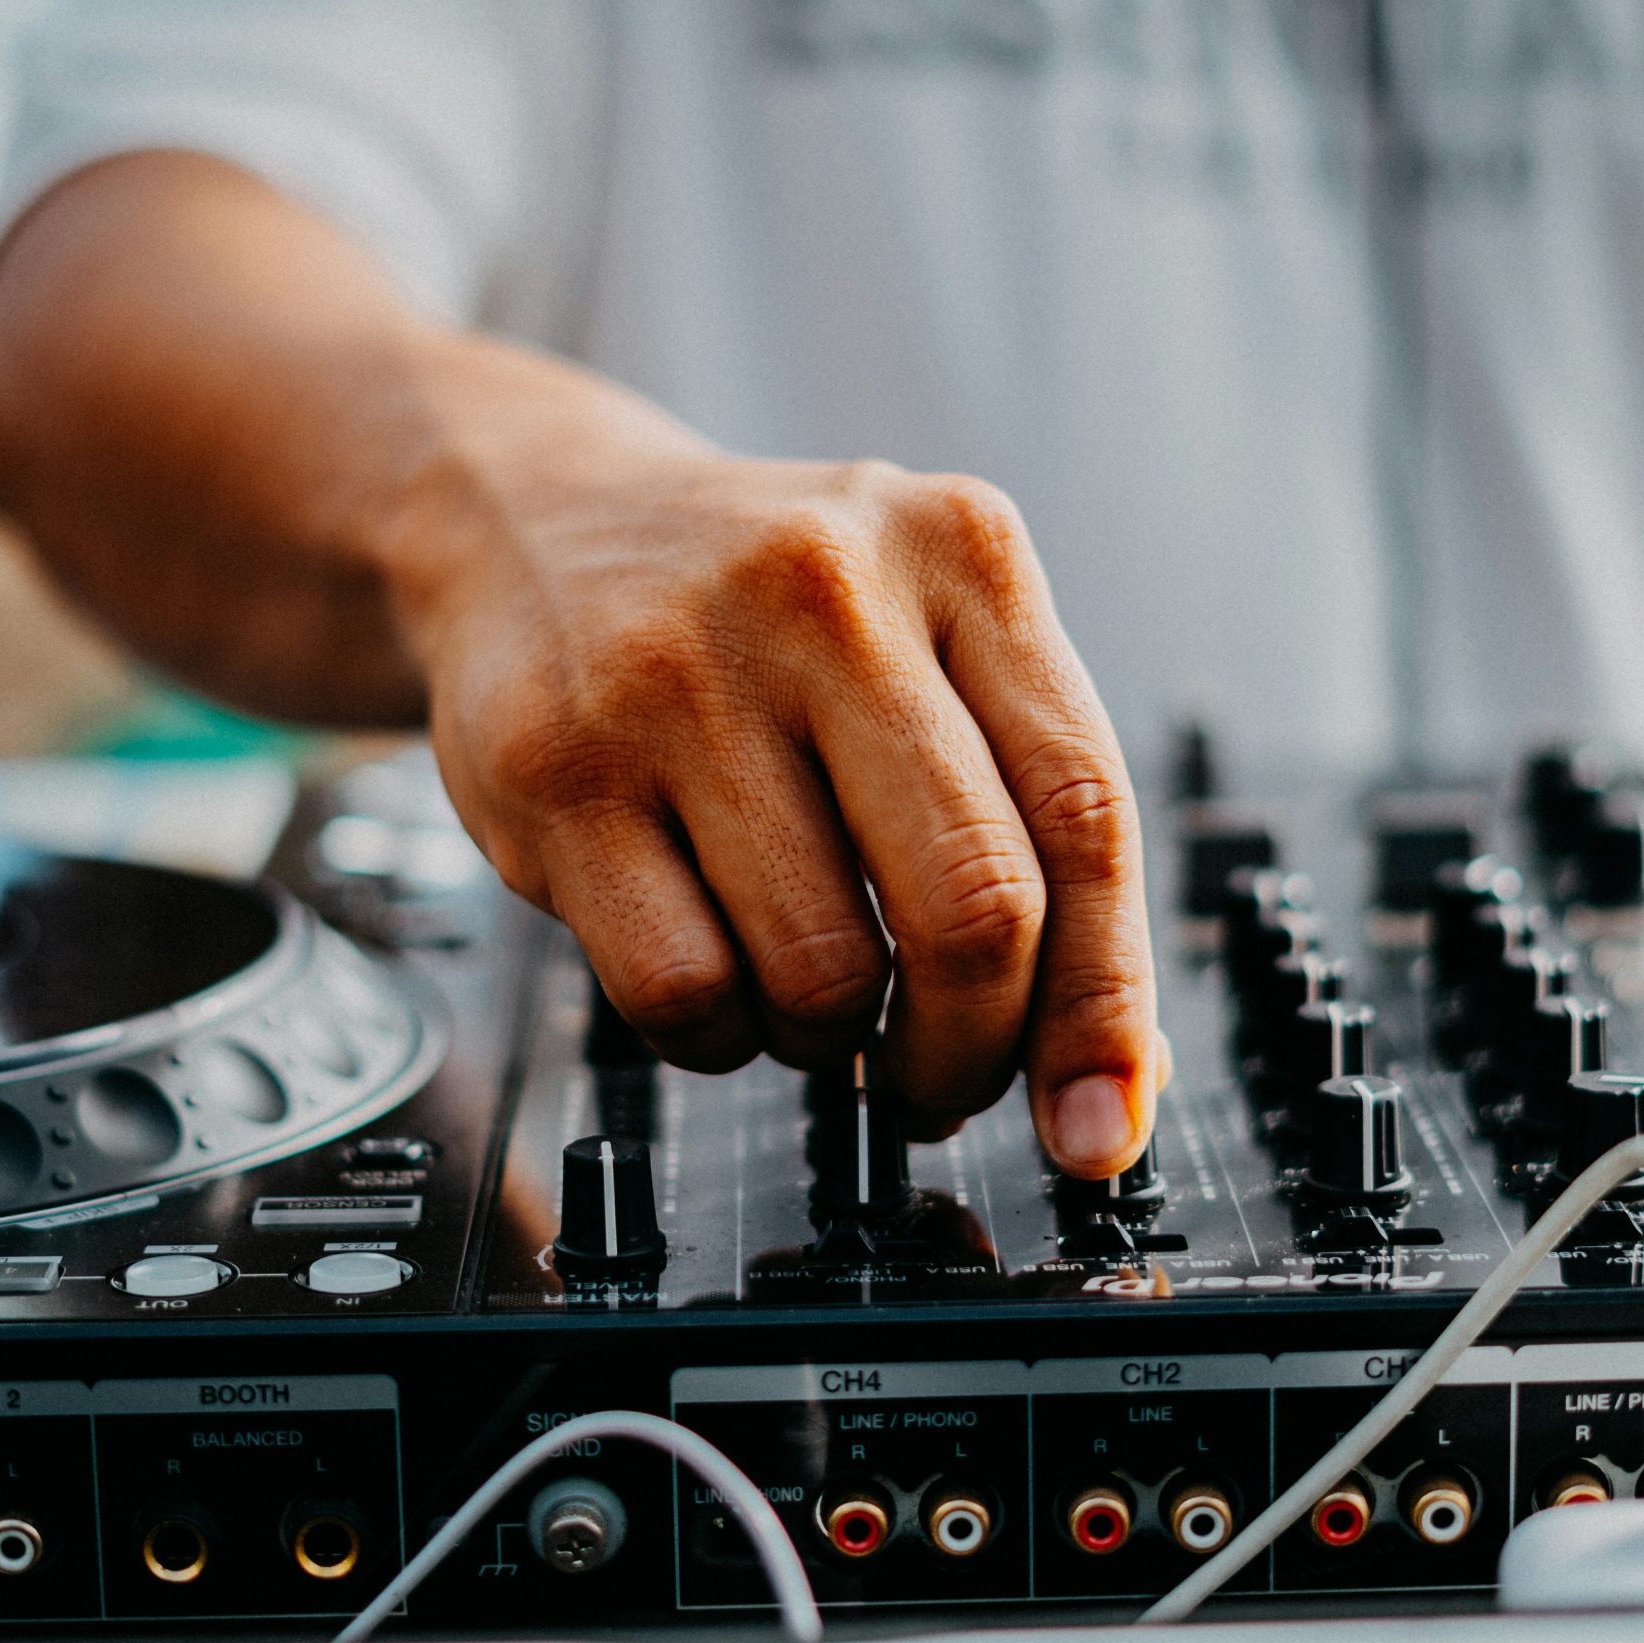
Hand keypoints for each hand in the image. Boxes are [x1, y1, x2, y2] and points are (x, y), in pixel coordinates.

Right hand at [395, 376, 1162, 1172]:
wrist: (529, 520)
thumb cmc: (766, 620)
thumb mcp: (926, 645)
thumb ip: (1030, 819)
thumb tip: (1115, 1071)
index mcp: (960, 552)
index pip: (1085, 813)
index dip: (1104, 1001)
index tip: (1102, 1122)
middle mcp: (829, 591)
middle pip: (973, 906)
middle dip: (967, 1049)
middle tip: (938, 1084)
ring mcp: (680, 674)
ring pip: (823, 973)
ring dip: (827, 1039)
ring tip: (803, 986)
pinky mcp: (557, 765)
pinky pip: (684, 991)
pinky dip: (717, 1034)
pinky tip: (714, 972)